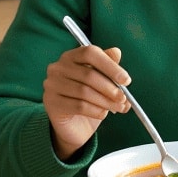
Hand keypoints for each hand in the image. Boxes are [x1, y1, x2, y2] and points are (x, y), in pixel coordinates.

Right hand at [43, 44, 131, 159]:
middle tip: (123, 98)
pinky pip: (78, 106)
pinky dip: (96, 111)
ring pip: (84, 92)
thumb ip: (108, 66)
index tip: (126, 80)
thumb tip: (117, 52)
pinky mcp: (51, 103)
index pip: (89, 53)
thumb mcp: (101, 81)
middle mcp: (57, 67)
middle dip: (110, 88)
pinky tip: (103, 114)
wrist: (73, 125)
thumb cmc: (89, 98)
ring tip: (118, 108)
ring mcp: (52, 85)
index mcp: (71, 56)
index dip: (110, 66)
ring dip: (105, 101)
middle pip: (88, 74)